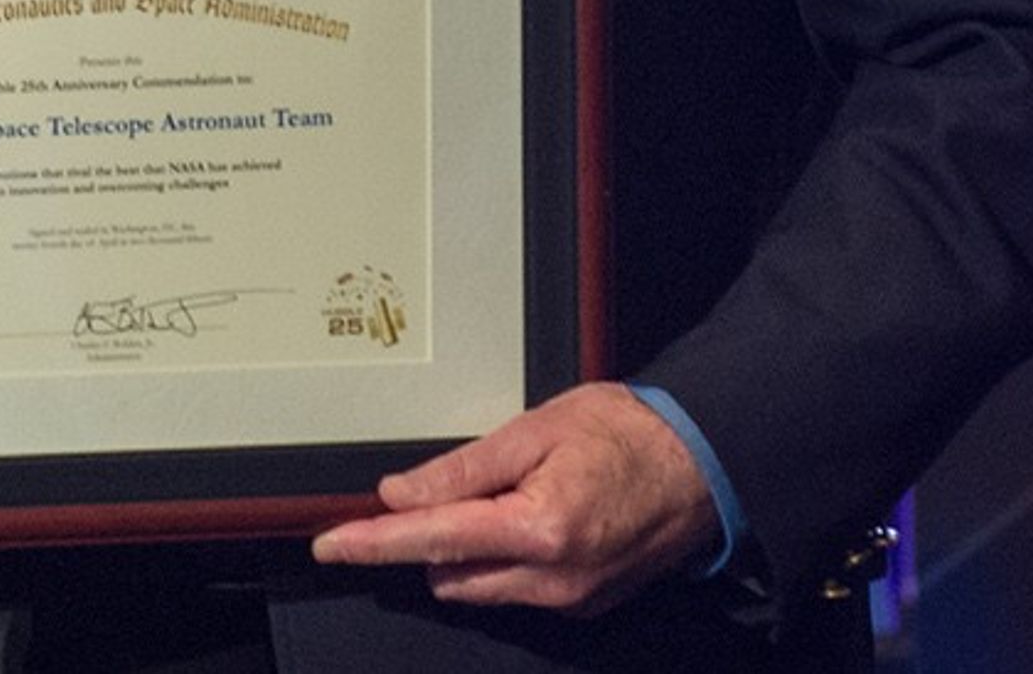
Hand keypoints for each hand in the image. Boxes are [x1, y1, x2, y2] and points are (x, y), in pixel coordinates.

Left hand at [309, 381, 719, 614]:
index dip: (373, 543)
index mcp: (538, 528)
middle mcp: (553, 578)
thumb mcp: (536, 429)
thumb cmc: (629, 434)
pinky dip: (507, 560)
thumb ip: (463, 468)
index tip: (331, 544)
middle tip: (463, 485)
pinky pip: (517, 590)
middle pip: (447, 573)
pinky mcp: (584, 604)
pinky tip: (536, 515)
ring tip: (513, 494)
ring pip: (479, 588)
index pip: (430, 541)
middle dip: (431, 538)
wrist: (701, 463)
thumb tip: (402, 494)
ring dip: (470, 551)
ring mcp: (570, 598)